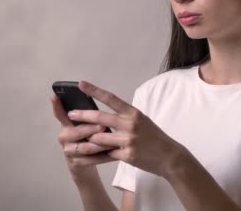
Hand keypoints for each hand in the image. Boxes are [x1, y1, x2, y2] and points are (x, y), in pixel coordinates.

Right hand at [50, 94, 117, 175]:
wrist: (85, 164)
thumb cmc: (88, 138)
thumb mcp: (85, 125)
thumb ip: (87, 117)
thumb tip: (97, 103)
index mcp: (66, 124)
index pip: (60, 114)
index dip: (56, 106)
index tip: (55, 96)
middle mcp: (64, 137)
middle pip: (76, 132)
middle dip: (90, 129)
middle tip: (103, 126)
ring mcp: (68, 151)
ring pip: (85, 147)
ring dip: (101, 144)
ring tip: (113, 141)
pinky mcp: (76, 163)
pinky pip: (91, 159)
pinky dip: (104, 156)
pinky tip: (114, 153)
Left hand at [69, 80, 187, 177]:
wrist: (170, 156)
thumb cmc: (154, 137)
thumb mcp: (142, 121)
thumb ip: (124, 118)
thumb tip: (102, 117)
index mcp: (133, 113)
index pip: (110, 98)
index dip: (94, 90)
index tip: (81, 84)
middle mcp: (131, 124)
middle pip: (100, 117)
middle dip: (82, 115)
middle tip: (71, 114)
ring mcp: (129, 140)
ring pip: (99, 138)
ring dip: (87, 139)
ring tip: (77, 139)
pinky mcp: (128, 155)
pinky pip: (106, 154)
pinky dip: (97, 155)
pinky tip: (88, 155)